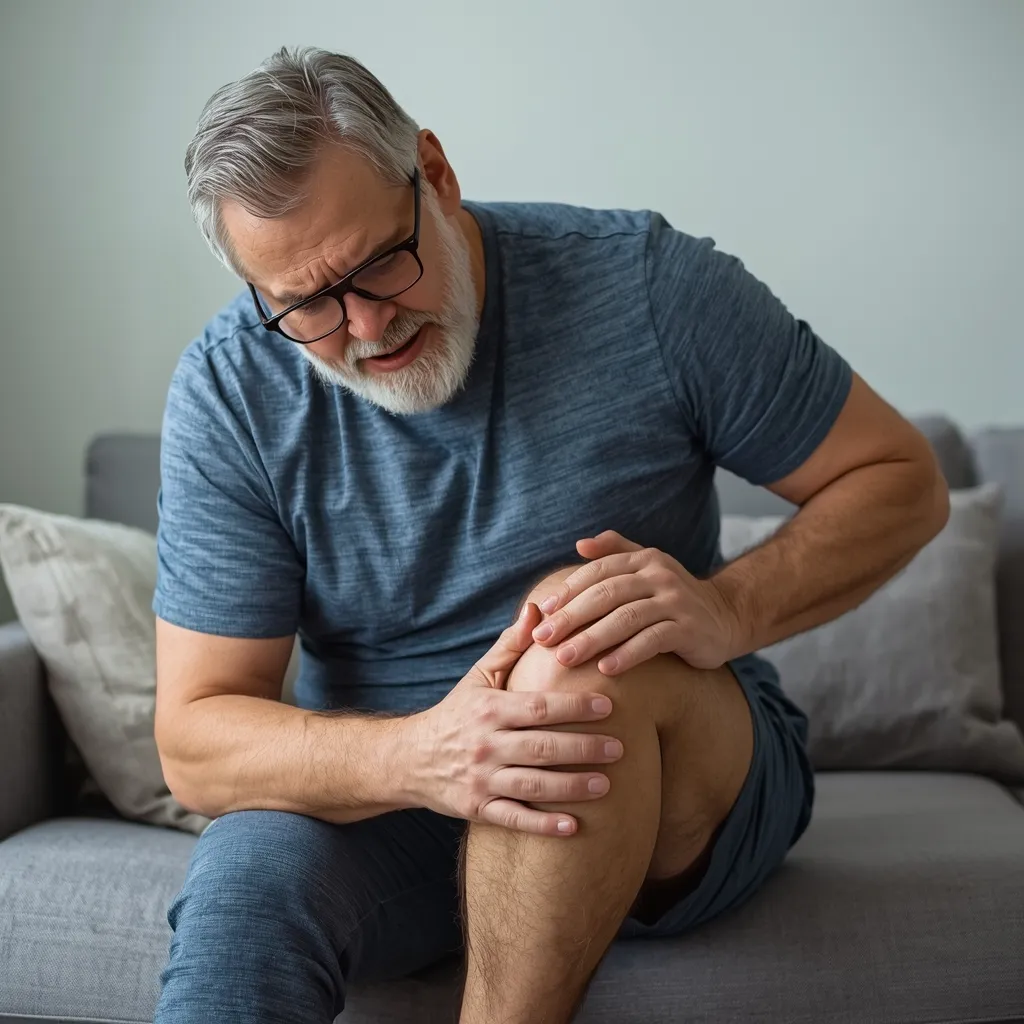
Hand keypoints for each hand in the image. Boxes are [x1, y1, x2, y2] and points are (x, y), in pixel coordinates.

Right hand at [404, 602, 623, 835]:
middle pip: (541, 748)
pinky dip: (543, 826)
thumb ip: (511, 645)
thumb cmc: (456, 712)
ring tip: (606, 784)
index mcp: (490, 710)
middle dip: (583, 749)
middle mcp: (485, 744)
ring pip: (532, 786)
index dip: (574, 707)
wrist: (409, 759)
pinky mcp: (477, 810)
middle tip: (620, 748)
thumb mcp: (479, 676)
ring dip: (571, 787)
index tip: (609, 706)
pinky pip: (514, 820)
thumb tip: (537, 607)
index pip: (539, 707)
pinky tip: (573, 826)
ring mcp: (481, 780)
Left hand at [531, 530, 742, 673]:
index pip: (598, 571)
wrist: (724, 617)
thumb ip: (615, 552)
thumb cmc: (672, 596)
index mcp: (644, 559)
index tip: (543, 612)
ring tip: (565, 657)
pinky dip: (627, 654)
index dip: (569, 591)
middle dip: (572, 617)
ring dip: (592, 638)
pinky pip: (652, 640)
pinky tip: (605, 668)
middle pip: (607, 594)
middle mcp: (660, 575)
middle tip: (544, 638)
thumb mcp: (647, 568)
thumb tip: (579, 543)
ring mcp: (676, 601)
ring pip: (626, 618)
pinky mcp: (689, 629)